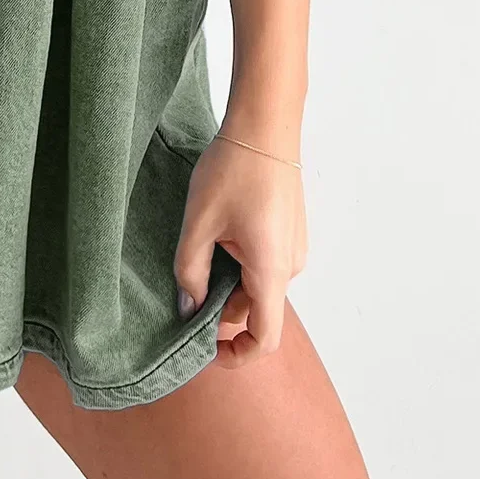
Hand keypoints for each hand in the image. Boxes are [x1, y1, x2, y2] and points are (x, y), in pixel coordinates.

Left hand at [173, 130, 306, 367]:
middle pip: (257, 309)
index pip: (265, 338)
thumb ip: (190, 272)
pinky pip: (265, 262)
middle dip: (221, 310)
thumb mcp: (199, 223)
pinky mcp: (290, 230)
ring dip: (229, 282)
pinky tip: (218, 233)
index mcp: (271, 270)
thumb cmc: (234, 169)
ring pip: (259, 284)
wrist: (265, 124)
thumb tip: (188, 308)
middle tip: (186, 288)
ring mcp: (293, 246)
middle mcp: (290, 265)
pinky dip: (241, 263)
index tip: (207, 349)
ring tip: (201, 248)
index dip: (237, 354)